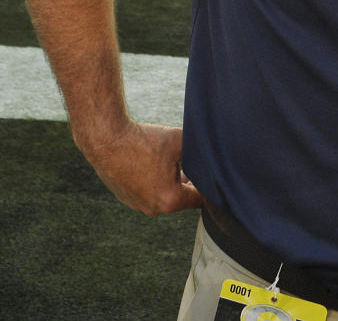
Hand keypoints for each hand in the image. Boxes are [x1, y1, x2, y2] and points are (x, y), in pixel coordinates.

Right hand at [78, 120, 204, 215]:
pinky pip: (150, 193)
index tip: (215, 174)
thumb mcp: (180, 141)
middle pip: (183, 198)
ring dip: (173, 182)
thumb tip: (218, 152)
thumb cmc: (143, 140)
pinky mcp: (126, 199)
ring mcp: (137, 205)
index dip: (210, 185)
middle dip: (190, 182)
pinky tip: (155, 164)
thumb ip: (201, 150)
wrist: (106, 139)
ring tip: (173, 162)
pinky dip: (156, 181)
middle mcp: (153, 209)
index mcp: (170, 200)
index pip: (200, 198)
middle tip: (192, 162)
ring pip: (166, 195)